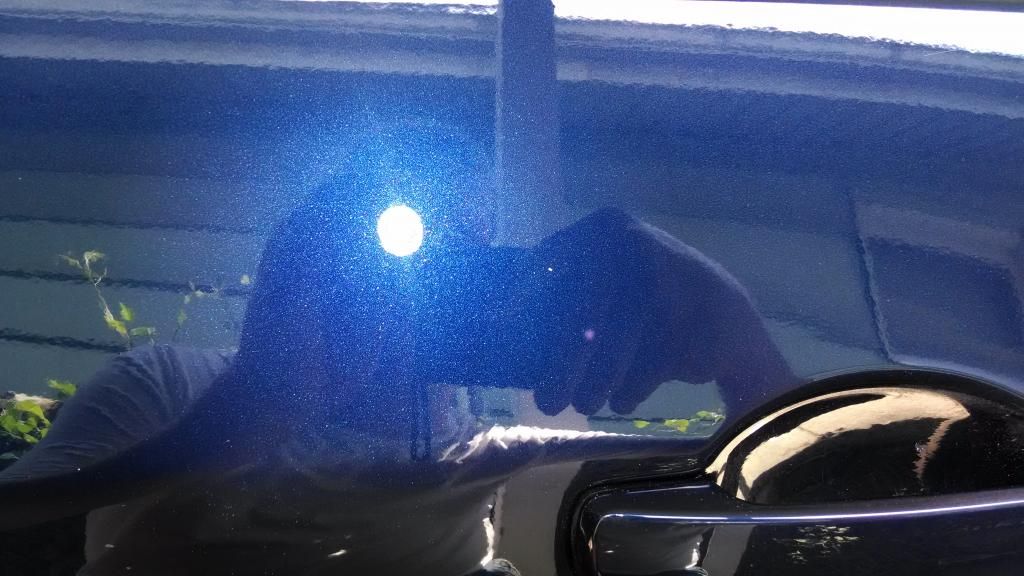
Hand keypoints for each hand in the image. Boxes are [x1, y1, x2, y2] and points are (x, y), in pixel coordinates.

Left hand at [521, 208, 791, 415]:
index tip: (504, 342)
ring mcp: (666, 282)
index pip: (549, 266)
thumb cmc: (643, 302)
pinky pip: (646, 368)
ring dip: (595, 385)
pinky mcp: (690, 323)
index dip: (523, 305)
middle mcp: (634, 246)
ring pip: (614, 348)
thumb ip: (560, 291)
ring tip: (585, 405)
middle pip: (582, 312)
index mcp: (605, 227)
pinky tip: (623, 398)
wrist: (725, 317)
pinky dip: (630, 389)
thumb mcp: (605, 278)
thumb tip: (495, 327)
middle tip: (546, 403)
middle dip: (562, 365)